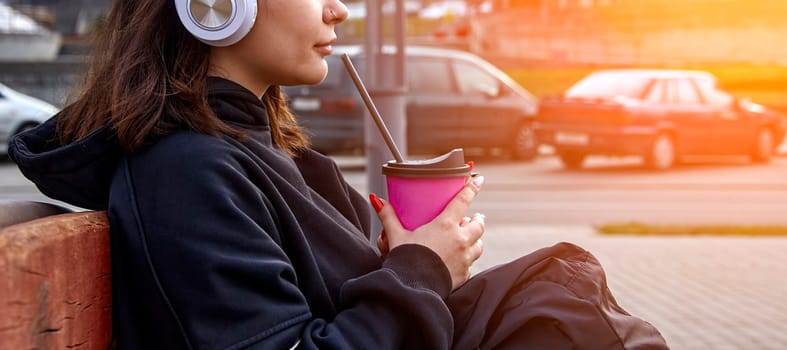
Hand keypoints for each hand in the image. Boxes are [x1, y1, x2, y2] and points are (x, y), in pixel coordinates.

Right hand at [371, 176, 485, 289]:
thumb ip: (388, 217)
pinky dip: (467, 260)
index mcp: (445, 225)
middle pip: (478, 225)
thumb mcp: (395, 236)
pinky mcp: (464, 274)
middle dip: (477, 220)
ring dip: (475, 240)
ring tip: (469, 239)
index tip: (478, 180)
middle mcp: (460, 239)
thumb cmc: (404, 260)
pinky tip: (459, 260)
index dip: (472, 188)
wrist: (412, 289)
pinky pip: (471, 264)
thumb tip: (377, 200)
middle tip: (472, 218)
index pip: (463, 201)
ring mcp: (465, 258)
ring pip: (479, 244)